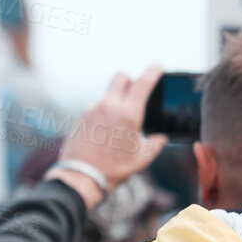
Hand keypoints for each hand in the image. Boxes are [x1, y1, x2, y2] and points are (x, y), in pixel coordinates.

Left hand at [49, 65, 166, 208]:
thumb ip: (155, 144)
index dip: (153, 71)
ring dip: (116, 98)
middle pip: (120, 77)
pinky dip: (104, 111)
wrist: (81, 176)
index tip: (158, 65)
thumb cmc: (115, 168)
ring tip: (121, 119)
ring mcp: (91, 109)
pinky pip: (96, 106)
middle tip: (137, 91)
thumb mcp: (142, 157)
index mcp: (128, 113)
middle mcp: (108, 105)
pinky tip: (106, 128)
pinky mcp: (80, 117)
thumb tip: (160, 138)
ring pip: (107, 93)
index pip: (142, 83)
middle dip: (130, 80)